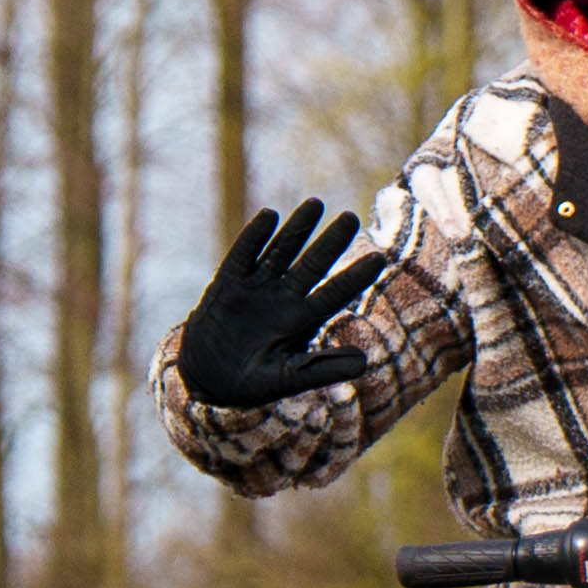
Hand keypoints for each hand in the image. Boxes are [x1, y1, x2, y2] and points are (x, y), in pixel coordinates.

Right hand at [176, 200, 387, 411]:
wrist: (208, 380)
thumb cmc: (253, 382)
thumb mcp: (287, 379)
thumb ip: (321, 369)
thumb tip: (364, 363)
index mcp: (303, 320)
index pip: (334, 294)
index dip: (355, 277)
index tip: (379, 258)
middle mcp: (284, 297)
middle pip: (312, 265)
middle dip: (330, 243)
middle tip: (351, 217)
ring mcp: (257, 287)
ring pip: (280, 252)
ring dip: (296, 229)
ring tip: (316, 204)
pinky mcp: (227, 283)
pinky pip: (242, 256)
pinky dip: (254, 237)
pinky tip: (269, 216)